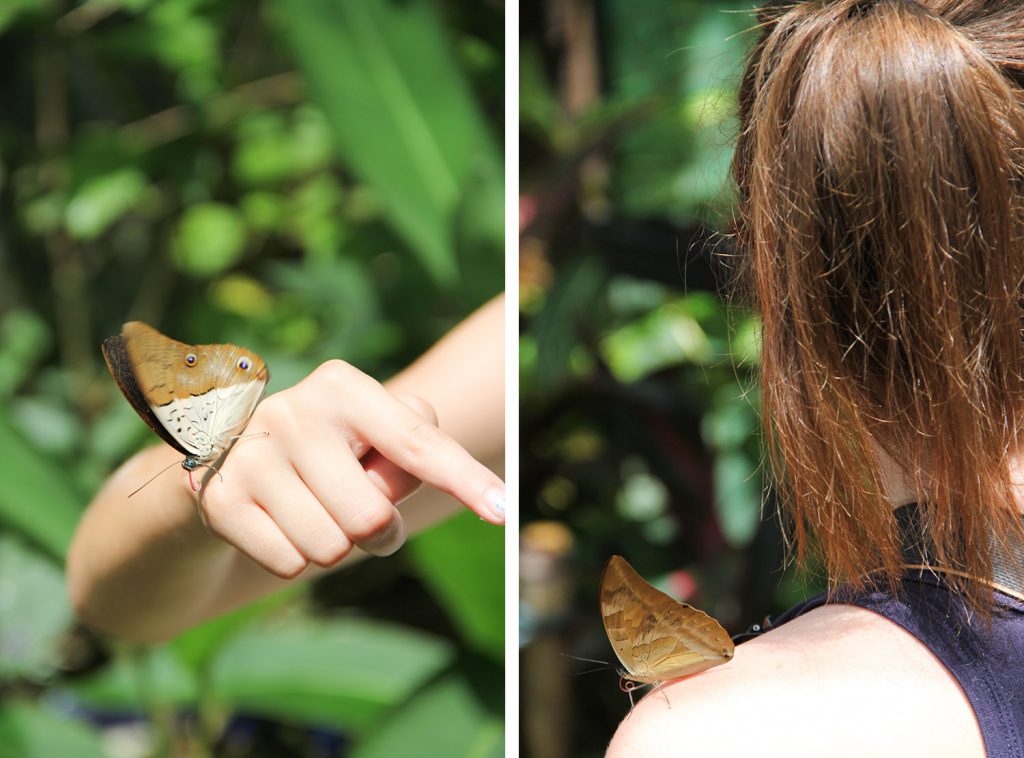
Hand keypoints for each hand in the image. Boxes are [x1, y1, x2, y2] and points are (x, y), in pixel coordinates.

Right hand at [194, 359, 505, 577]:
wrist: (228, 461)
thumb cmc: (330, 450)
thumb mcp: (374, 436)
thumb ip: (413, 450)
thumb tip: (399, 495)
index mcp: (344, 386)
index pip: (417, 442)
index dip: (465, 479)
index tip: (503, 510)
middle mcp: (294, 410)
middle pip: (373, 517)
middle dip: (377, 531)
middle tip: (356, 507)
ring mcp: (250, 454)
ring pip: (331, 549)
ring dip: (333, 546)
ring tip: (311, 510)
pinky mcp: (217, 498)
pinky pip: (289, 565)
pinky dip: (293, 558)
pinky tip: (275, 523)